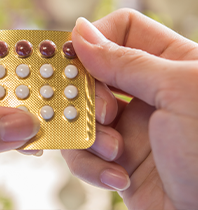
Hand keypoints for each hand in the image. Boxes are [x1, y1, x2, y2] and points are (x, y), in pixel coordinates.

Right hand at [62, 8, 197, 209]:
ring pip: (82, 115)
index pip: (121, 31)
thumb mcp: (179, 92)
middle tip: (103, 114)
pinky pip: (84, 153)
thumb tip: (82, 33)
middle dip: (88, 95)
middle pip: (94, 74)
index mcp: (172, 64)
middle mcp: (148, 93)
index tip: (73, 58)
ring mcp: (132, 127)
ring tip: (115, 152)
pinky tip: (118, 177)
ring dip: (89, 135)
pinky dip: (91, 165)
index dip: (94, 39)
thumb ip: (126, 61)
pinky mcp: (119, 160)